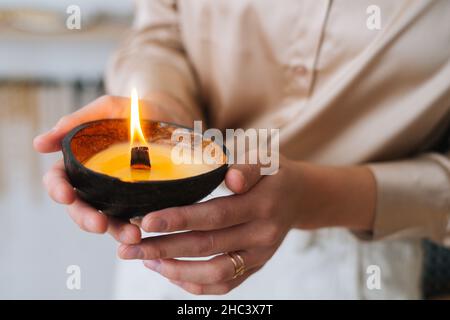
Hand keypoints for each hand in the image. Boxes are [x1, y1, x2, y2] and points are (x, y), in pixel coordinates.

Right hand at [33, 95, 179, 243]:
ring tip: (132, 235)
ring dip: (116, 231)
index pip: (59, 180)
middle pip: (80, 208)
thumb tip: (38, 144)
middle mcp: (95, 183)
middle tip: (99, 225)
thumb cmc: (135, 112)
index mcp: (80, 162)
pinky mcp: (140, 203)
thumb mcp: (107, 109)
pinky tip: (146, 232)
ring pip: (108, 220)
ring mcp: (118, 196)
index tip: (67, 195)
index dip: (58, 189)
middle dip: (86, 219)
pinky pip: (135, 220)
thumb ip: (77, 121)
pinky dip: (137, 229)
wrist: (171, 118)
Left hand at [119, 155, 375, 294]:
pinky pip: (224, 283)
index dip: (180, 219)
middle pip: (208, 247)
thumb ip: (248, 165)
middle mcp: (263, 235)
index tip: (146, 220)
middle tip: (129, 247)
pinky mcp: (255, 266)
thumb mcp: (266, 157)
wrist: (300, 196)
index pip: (216, 215)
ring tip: (144, 259)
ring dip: (175, 270)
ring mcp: (260, 255)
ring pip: (215, 273)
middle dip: (164, 248)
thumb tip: (232, 179)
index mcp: (263, 203)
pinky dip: (194, 284)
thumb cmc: (274, 171)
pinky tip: (169, 271)